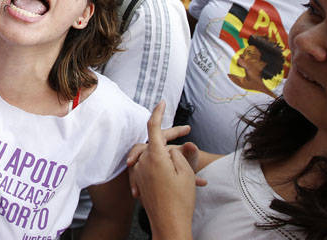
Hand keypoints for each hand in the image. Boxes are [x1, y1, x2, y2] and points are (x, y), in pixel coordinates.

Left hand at [127, 102, 197, 239]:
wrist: (168, 225)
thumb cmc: (180, 200)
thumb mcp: (186, 172)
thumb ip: (178, 154)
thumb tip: (170, 148)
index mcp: (155, 156)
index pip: (154, 126)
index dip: (158, 112)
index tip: (162, 102)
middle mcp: (143, 162)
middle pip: (154, 141)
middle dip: (170, 136)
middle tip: (187, 131)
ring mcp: (139, 173)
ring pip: (152, 155)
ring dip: (166, 156)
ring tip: (187, 165)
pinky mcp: (139, 183)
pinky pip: (148, 169)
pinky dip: (160, 168)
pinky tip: (173, 176)